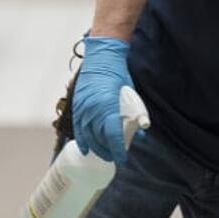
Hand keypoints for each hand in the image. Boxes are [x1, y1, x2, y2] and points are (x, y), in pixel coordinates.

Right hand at [71, 36, 133, 163]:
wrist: (101, 58)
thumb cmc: (118, 75)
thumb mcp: (131, 94)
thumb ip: (135, 113)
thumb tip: (141, 131)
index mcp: (107, 107)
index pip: (112, 136)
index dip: (117, 150)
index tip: (122, 159)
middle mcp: (93, 110)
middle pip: (99, 139)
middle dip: (107, 151)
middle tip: (115, 158)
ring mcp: (83, 108)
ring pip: (87, 136)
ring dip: (95, 148)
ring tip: (103, 154)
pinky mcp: (77, 106)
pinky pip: (78, 128)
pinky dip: (82, 140)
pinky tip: (85, 149)